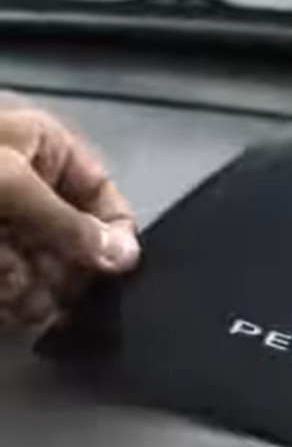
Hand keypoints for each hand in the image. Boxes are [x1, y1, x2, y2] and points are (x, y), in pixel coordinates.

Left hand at [0, 96, 138, 330]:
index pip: (106, 199)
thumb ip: (69, 224)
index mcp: (46, 150)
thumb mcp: (9, 181)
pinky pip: (14, 284)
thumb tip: (124, 257)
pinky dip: (9, 296)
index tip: (116, 273)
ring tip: (9, 285)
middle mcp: (31, 188)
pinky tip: (1, 293)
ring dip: (32, 290)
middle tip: (51, 290)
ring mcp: (5, 224)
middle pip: (77, 246)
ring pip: (45, 272)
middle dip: (65, 273)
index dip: (115, 237)